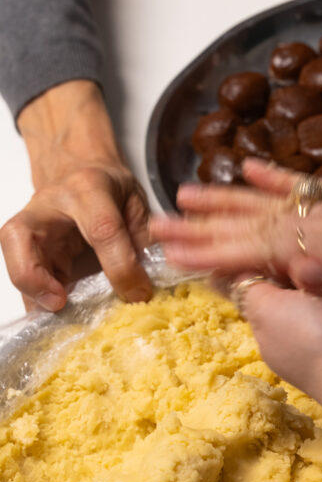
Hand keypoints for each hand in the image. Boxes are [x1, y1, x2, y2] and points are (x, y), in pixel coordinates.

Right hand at [1, 81, 152, 310]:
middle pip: (22, 236)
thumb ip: (143, 236)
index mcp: (89, 189)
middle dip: (33, 275)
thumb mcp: (137, 201)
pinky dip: (36, 297)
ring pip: (13, 256)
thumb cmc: (108, 186)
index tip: (138, 292)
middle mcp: (50, 205)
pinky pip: (24, 274)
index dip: (121, 266)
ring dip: (32, 291)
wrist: (79, 168)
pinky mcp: (26, 246)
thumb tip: (147, 281)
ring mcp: (31, 225)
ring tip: (60, 312)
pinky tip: (58, 313)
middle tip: (59, 302)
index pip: (102, 229)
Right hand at [150, 159, 321, 334]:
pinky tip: (258, 170)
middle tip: (160, 222)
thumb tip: (295, 269)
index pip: (262, 246)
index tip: (171, 252)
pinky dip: (283, 182)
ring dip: (232, 199)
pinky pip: (317, 192)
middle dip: (207, 224)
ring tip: (190, 190)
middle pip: (258, 220)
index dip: (214, 250)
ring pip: (277, 204)